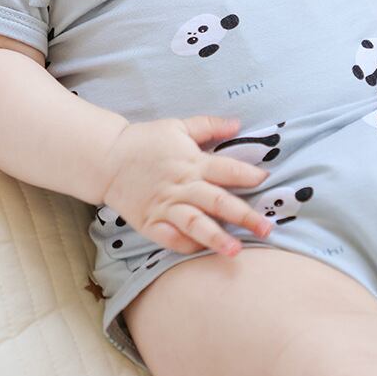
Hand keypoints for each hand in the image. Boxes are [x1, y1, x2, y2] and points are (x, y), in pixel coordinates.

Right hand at [102, 115, 273, 257]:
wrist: (108, 159)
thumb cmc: (146, 141)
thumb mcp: (178, 126)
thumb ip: (208, 126)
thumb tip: (237, 123)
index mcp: (192, 162)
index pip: (225, 169)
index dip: (247, 174)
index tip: (266, 179)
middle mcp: (182, 186)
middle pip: (218, 201)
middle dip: (244, 216)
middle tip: (267, 228)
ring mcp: (166, 207)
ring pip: (196, 224)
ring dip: (217, 238)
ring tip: (236, 250)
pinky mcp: (151, 223)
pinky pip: (171, 239)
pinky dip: (187, 245)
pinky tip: (202, 252)